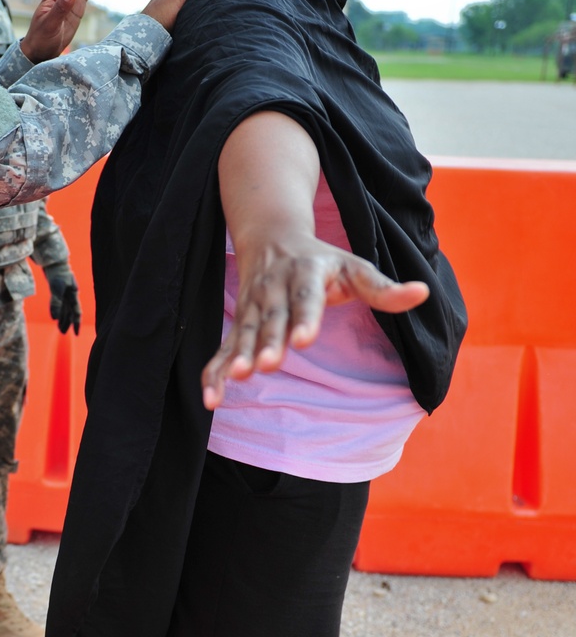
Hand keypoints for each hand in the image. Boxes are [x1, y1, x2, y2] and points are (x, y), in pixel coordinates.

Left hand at [43, 262, 81, 334]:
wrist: (53, 261)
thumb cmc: (57, 273)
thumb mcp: (57, 288)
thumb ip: (56, 302)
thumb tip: (55, 318)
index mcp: (73, 295)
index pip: (76, 312)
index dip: (76, 323)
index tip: (76, 334)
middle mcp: (70, 295)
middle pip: (70, 312)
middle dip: (67, 323)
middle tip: (63, 333)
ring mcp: (64, 292)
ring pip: (64, 309)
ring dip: (62, 318)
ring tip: (60, 329)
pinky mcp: (57, 290)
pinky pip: (58, 303)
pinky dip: (57, 311)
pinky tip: (55, 317)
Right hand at [201, 234, 429, 409]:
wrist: (272, 237)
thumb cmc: (322, 260)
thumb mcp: (355, 266)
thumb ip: (384, 288)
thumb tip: (423, 293)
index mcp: (305, 272)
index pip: (306, 297)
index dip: (305, 318)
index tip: (305, 340)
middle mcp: (274, 289)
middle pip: (270, 319)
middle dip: (266, 342)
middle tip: (267, 365)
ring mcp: (252, 307)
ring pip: (243, 333)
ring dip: (238, 357)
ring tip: (236, 378)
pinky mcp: (239, 324)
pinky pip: (223, 350)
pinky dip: (214, 373)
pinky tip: (212, 399)